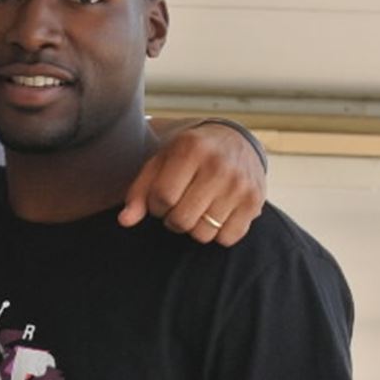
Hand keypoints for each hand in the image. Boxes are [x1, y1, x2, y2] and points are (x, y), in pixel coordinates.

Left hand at [118, 119, 266, 245]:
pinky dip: (216, 233)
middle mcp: (218, 166)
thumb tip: (124, 221)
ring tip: (195, 209)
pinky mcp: (254, 202)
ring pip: (203, 234)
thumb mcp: (160, 162)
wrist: (235, 141)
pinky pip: (227, 239)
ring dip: (193, 228)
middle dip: (171, 220)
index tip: (160, 199)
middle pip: (181, 220)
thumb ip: (139, 191)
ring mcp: (240, 185)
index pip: (162, 197)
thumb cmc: (188, 154)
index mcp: (190, 149)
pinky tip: (214, 214)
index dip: (155, 206)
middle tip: (176, 206)